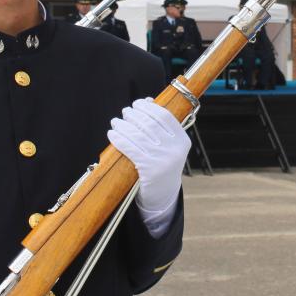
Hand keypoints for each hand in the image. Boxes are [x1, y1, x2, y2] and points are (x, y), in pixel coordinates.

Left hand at [108, 98, 189, 226]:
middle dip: (134, 115)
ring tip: (115, 122)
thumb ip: (161, 126)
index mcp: (182, 140)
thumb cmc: (162, 164)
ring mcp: (163, 160)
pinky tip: (112, 134)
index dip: (149, 107)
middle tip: (124, 112)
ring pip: (138, 135)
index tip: (138, 104)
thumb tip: (148, 101)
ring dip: (123, 125)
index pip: (164, 116)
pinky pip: (130, 148)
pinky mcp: (149, 170)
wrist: (163, 194)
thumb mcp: (169, 146)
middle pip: (150, 124)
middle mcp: (175, 149)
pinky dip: (119, 139)